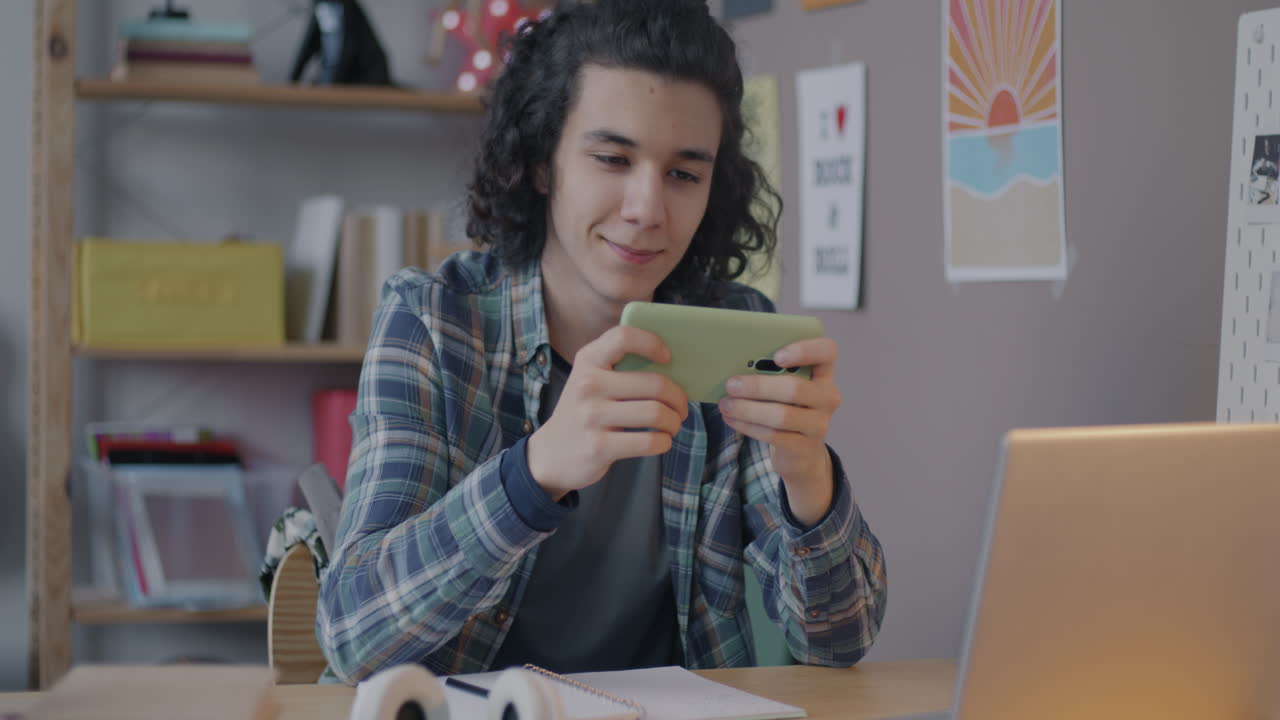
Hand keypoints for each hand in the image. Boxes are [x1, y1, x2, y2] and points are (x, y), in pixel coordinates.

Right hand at [525, 326, 688, 500]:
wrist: (552, 454)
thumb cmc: (585, 412)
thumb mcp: (591, 380)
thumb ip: (620, 367)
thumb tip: (674, 366)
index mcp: (588, 360)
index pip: (624, 337)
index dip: (653, 343)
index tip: (667, 358)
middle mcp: (587, 385)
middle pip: (655, 384)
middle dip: (678, 399)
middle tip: (681, 408)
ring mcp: (591, 416)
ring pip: (656, 414)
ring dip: (674, 422)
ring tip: (672, 425)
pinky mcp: (598, 446)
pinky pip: (649, 442)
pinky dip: (664, 442)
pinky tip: (661, 441)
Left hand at [717, 337, 841, 525]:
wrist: (800, 451)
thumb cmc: (787, 407)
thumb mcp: (784, 387)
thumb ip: (769, 372)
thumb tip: (735, 367)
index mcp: (823, 373)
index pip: (826, 351)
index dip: (805, 350)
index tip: (777, 357)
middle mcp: (827, 397)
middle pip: (795, 388)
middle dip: (759, 386)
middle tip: (732, 384)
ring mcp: (819, 424)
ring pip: (782, 416)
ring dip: (748, 409)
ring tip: (726, 404)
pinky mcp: (805, 447)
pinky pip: (774, 435)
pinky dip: (749, 426)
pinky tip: (732, 419)